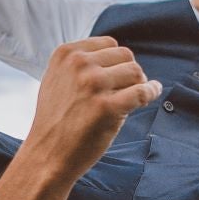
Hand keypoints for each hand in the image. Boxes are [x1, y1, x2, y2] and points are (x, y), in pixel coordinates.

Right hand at [16, 37, 160, 180]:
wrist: (46, 155)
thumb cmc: (56, 120)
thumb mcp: (57, 79)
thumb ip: (80, 64)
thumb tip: (118, 55)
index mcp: (66, 54)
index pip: (109, 44)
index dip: (117, 62)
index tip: (116, 79)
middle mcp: (78, 64)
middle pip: (125, 55)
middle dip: (128, 73)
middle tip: (123, 93)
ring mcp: (92, 84)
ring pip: (136, 72)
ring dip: (137, 85)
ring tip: (127, 101)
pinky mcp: (106, 107)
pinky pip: (142, 92)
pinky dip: (152, 92)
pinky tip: (152, 93)